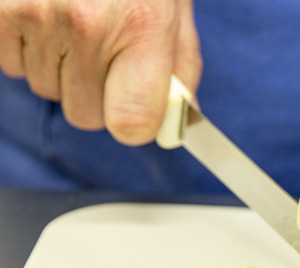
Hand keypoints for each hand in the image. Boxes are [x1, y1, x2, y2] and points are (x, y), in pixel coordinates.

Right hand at [0, 0, 200, 144]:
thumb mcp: (174, 11)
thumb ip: (180, 69)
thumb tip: (179, 120)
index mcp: (143, 27)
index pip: (132, 122)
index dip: (135, 122)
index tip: (136, 111)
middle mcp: (87, 24)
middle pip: (86, 116)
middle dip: (97, 94)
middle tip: (105, 51)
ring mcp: (36, 16)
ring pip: (47, 90)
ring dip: (62, 69)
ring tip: (75, 24)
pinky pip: (12, 66)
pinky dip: (28, 49)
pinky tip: (46, 17)